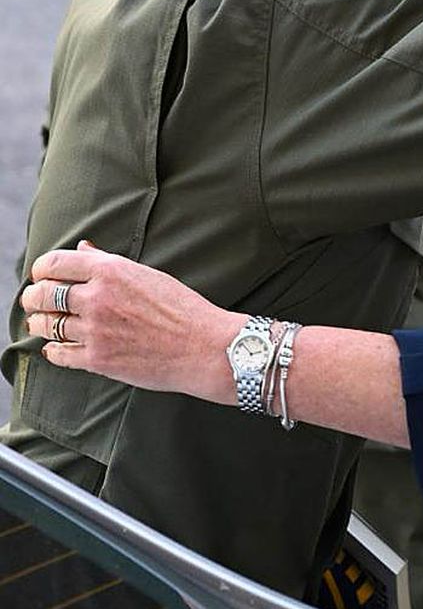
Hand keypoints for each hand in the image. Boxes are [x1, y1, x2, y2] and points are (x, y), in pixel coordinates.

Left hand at [21, 242, 239, 405]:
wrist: (202, 346)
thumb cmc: (182, 307)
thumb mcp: (148, 275)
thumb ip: (110, 263)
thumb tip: (84, 249)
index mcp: (112, 270)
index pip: (55, 263)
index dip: (42, 269)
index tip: (42, 275)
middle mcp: (98, 297)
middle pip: (43, 294)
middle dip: (33, 297)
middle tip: (34, 300)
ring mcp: (95, 330)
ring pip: (47, 325)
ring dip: (39, 323)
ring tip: (41, 322)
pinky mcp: (97, 359)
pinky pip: (58, 354)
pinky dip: (52, 349)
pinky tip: (56, 346)